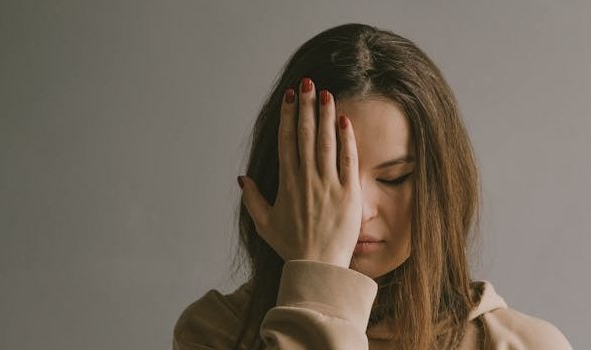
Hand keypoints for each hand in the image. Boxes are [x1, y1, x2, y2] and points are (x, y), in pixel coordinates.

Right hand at [238, 77, 361, 268]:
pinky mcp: (349, 193)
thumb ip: (252, 199)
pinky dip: (347, 140)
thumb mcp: (265, 223)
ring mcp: (329, 184)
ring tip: (327, 93)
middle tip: (308, 83)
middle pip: (306, 135)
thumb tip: (241, 179)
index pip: (287, 141)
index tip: (291, 97)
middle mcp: (307, 179)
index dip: (289, 116)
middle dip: (307, 106)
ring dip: (326, 116)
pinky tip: (345, 120)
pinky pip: (348, 160)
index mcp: (287, 183)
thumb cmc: (291, 246)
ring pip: (326, 142)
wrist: (318, 266)